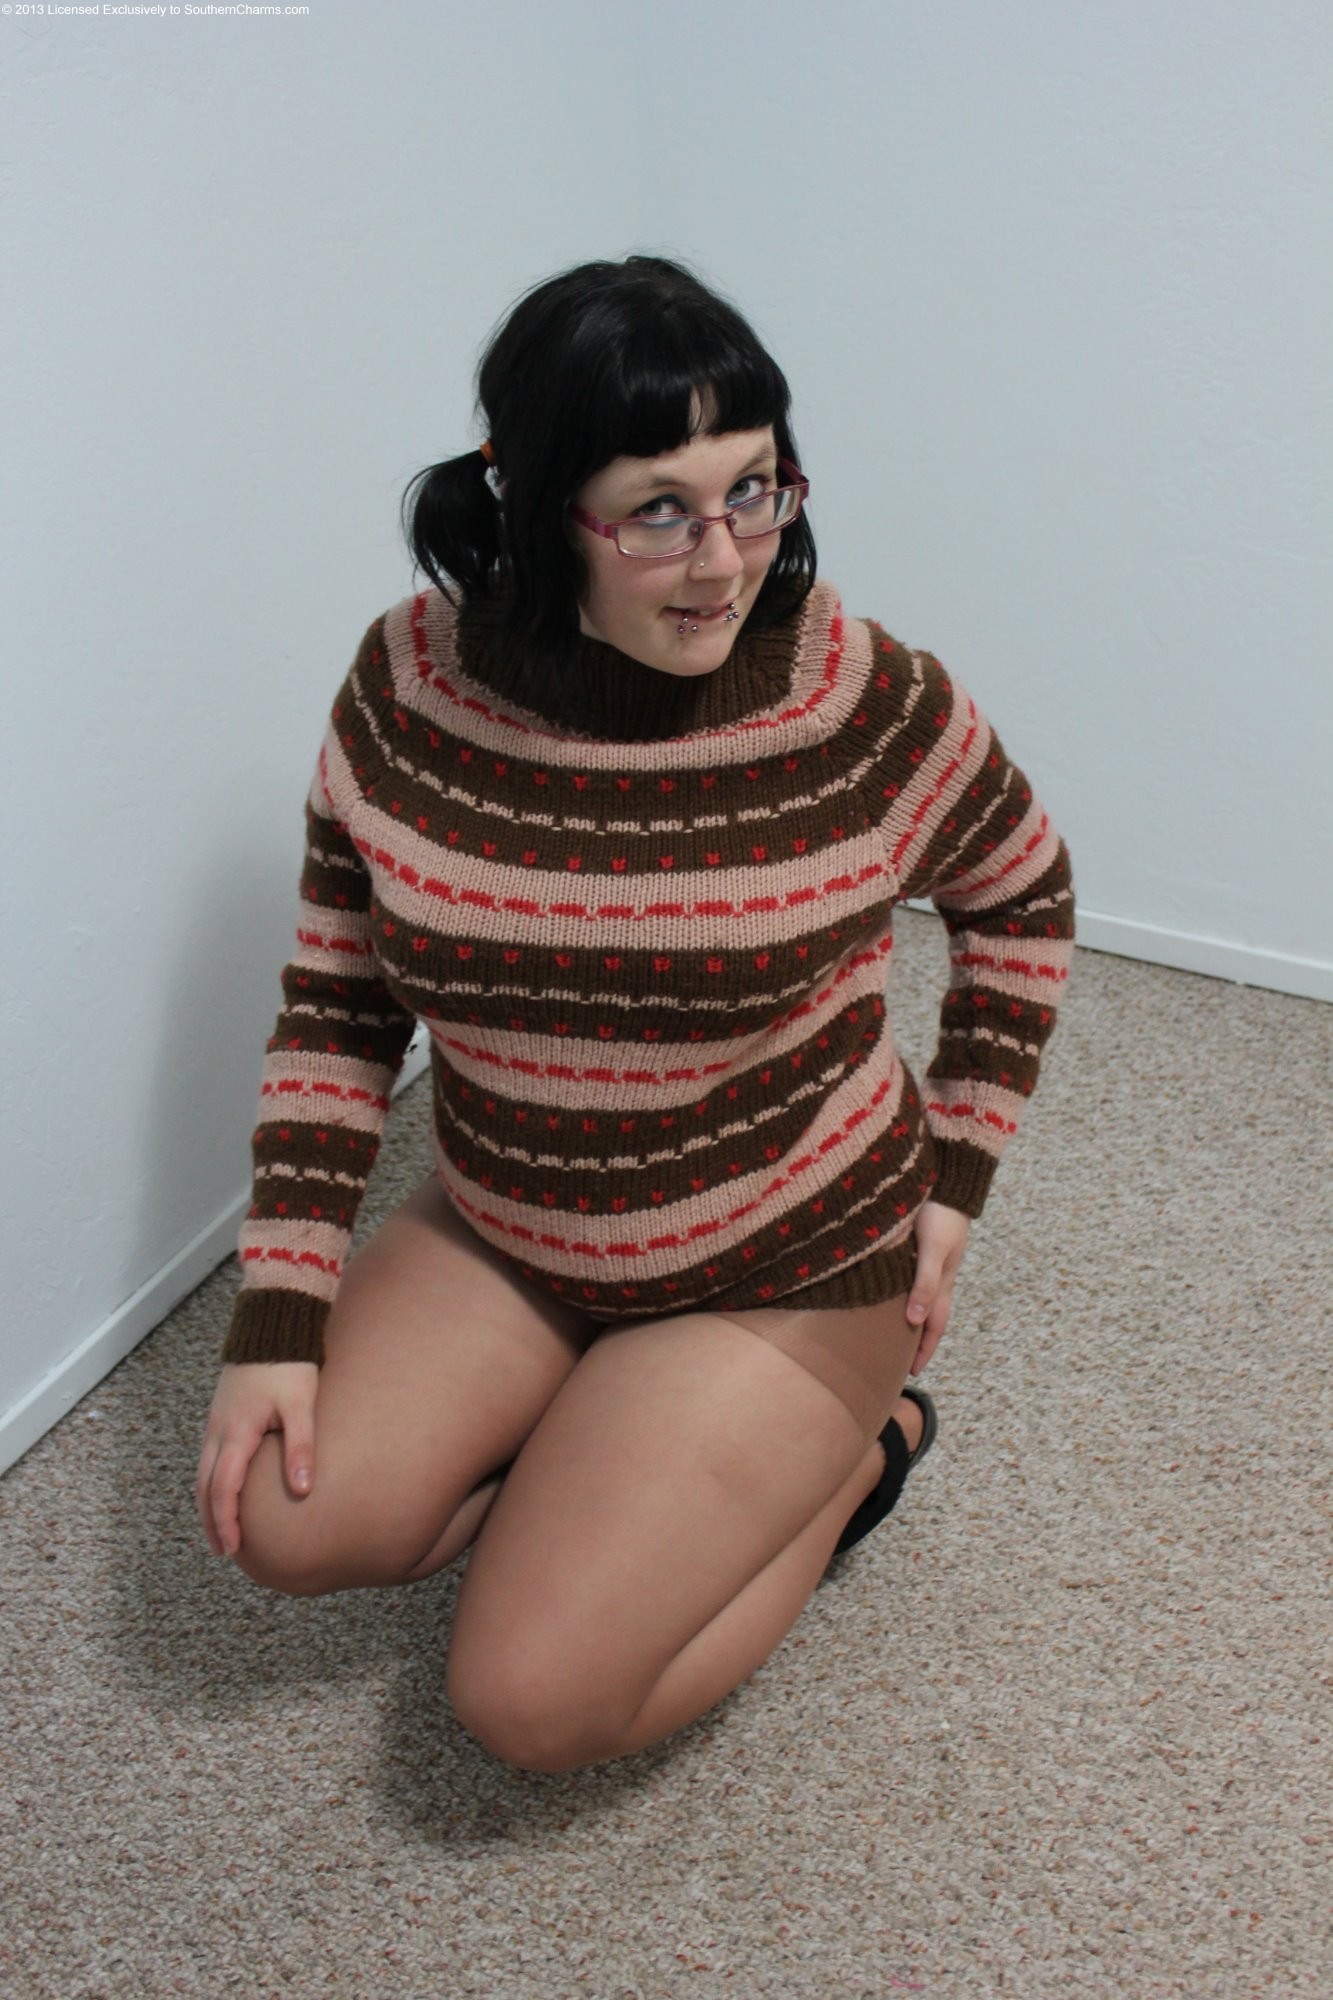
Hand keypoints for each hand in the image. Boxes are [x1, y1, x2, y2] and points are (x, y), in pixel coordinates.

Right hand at [195, 1361, 319, 1558]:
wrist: (271, 1322)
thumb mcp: (301, 1404)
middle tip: (224, 1549)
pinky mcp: (222, 1412)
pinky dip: (211, 1480)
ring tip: (221, 1528)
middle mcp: (218, 1429)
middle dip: (211, 1520)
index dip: (226, 1521)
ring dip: (208, 1502)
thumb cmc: (288, 1363)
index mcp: (236, 1431)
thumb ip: (301, 1446)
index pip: (224, 1488)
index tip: (234, 1547)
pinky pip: (208, 1456)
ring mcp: (216, 1420)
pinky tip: (225, 1488)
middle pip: (204, 1486)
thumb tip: (303, 1489)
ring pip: (202, 1471)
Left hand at [905, 1200, 970, 1375]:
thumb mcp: (933, 1249)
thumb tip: (914, 1321)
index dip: (925, 1349)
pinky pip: (913, 1279)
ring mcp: (932, 1260)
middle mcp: (938, 1274)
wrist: (949, 1176)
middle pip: (929, 1315)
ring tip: (894, 1335)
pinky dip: (904, 1294)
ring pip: (921, 1297)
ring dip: (911, 1318)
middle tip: (901, 1362)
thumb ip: (924, 1282)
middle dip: (918, 1340)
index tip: (913, 1372)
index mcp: (944, 1280)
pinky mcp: (923, 1246)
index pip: (935, 1324)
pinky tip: (890, 1294)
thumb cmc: (941, 1212)